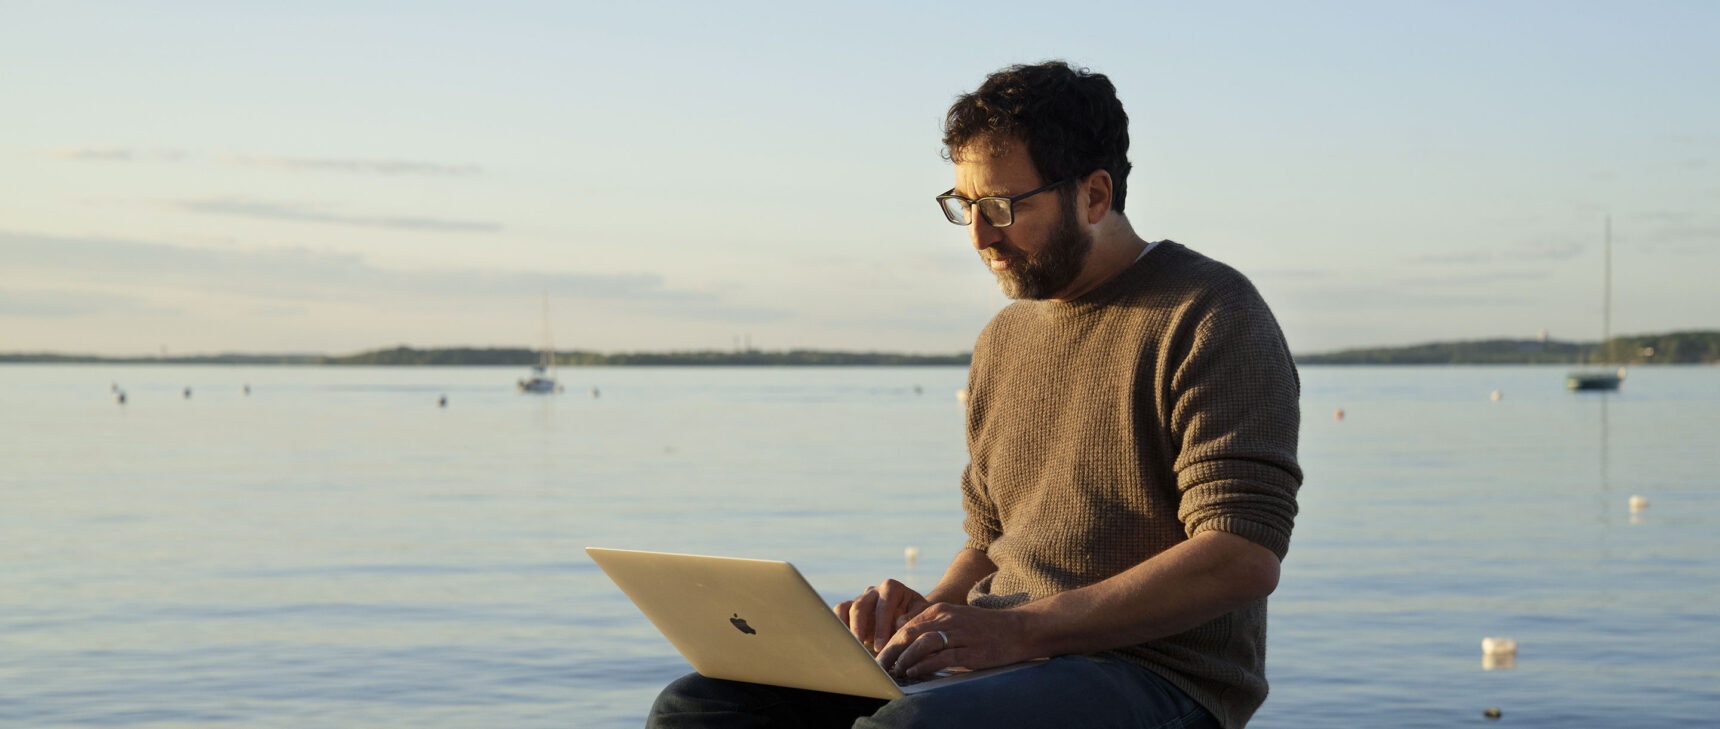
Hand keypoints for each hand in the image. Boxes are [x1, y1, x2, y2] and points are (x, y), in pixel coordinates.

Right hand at [834, 579, 930, 653]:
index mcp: (892, 588)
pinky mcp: (852, 610)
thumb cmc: (919, 617)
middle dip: (859, 630)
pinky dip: (838, 627)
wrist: (912, 617)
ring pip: (845, 608)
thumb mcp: (923, 615)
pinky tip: (842, 644)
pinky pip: (839, 613)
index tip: (881, 646)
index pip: (883, 605)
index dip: (881, 626)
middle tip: (860, 650)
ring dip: (845, 629)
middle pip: (860, 605)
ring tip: (848, 648)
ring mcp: (861, 599)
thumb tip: (898, 624)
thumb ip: (914, 618)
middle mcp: (874, 591)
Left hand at [875, 603, 1035, 678]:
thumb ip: (929, 624)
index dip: (889, 641)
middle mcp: (947, 619)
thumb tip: (902, 631)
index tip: (878, 655)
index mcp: (940, 610)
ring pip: (922, 644)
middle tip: (879, 666)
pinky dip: (924, 665)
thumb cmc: (982, 627)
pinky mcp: (970, 650)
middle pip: (909, 633)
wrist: (1016, 630)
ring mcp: (959, 634)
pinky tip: (914, 672)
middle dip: (891, 651)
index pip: (906, 625)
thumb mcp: (954, 618)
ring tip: (895, 670)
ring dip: (905, 658)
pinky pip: (941, 657)